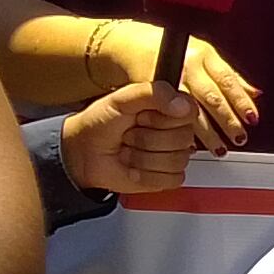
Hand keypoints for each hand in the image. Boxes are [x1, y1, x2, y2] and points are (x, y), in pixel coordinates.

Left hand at [59, 80, 201, 197]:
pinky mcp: (167, 177)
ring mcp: (173, 155)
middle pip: (183, 139)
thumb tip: (182, 105)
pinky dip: (146, 175)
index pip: (188, 113)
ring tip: (128, 150)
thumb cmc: (101, 123)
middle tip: (129, 135)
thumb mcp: (122, 99)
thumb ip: (153, 94)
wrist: (84, 152)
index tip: (141, 116)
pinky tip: (133, 168)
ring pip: (176, 161)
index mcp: (170, 107)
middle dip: (147, 139)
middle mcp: (175, 130)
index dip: (162, 119)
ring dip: (143, 158)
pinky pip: (171, 179)